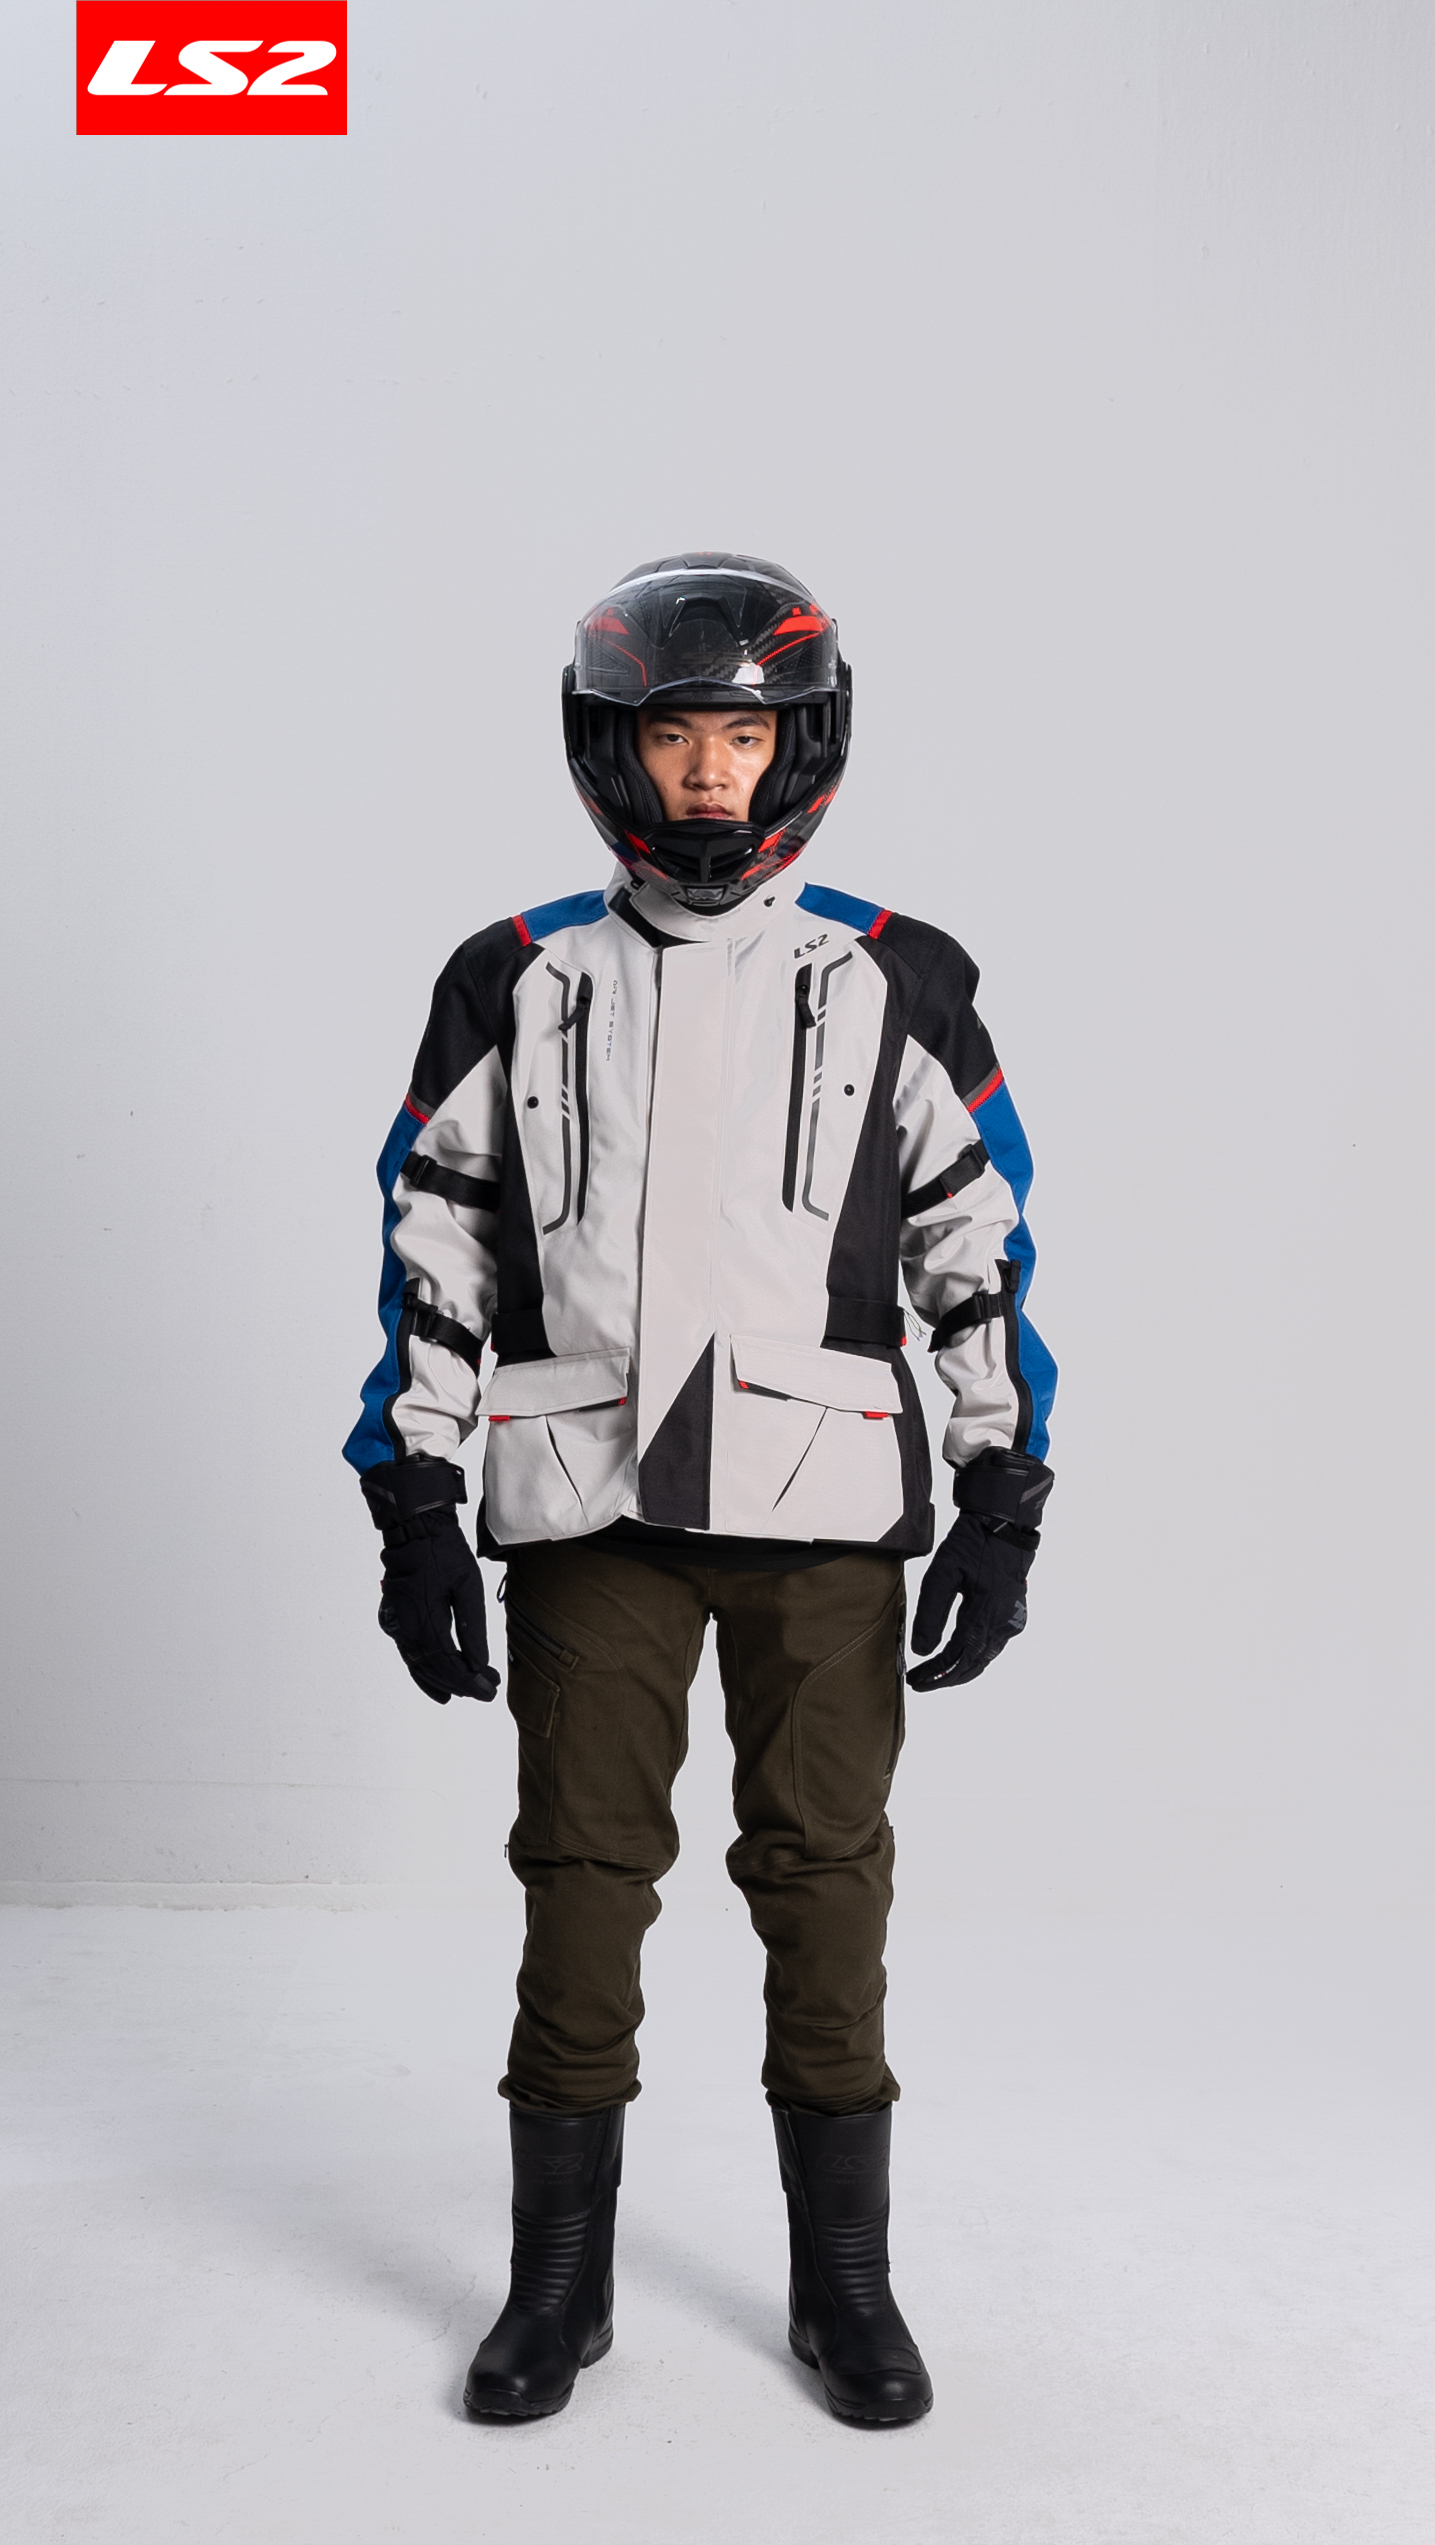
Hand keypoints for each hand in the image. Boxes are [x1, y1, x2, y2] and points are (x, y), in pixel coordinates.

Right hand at [378, 1513, 499, 1703]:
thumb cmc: (445, 1552)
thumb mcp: (469, 1586)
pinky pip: (409, 1654)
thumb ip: (473, 1627)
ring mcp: (397, 1625)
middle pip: (434, 1669)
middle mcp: (406, 1627)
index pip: (448, 1663)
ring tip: (464, 1693)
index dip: (469, 1681)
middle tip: (486, 1690)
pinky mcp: (394, 1620)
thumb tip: (478, 1664)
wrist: (414, 1530)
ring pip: (418, 1665)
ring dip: (442, 1682)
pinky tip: (437, 1683)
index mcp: (426, 1617)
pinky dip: (424, 1671)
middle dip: (460, 1683)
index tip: (489, 1690)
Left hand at [907, 1449, 1052, 1690]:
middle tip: (919, 1682)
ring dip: (958, 1669)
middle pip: (972, 1665)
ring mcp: (1011, 1621)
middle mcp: (1003, 1624)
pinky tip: (956, 1657)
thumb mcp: (942, 1574)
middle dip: (945, 1678)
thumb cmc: (972, 1544)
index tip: (915, 1680)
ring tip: (933, 1674)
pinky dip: (972, 1657)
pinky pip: (991, 1647)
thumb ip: (931, 1614)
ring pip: (983, 1659)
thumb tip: (922, 1651)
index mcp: (985, 1615)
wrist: (1005, 1525)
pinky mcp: (1013, 1616)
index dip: (936, 1674)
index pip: (957, 1658)